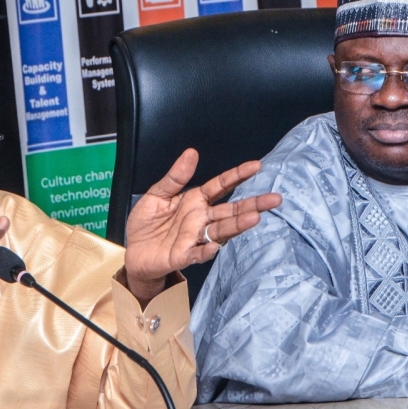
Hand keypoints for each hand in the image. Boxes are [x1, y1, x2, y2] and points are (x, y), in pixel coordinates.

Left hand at [123, 149, 281, 302]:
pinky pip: (197, 253)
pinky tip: (215, 245)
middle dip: (253, 204)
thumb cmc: (147, 224)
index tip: (256, 166)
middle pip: (231, 210)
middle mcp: (200, 219)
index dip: (237, 176)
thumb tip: (192, 153)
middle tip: (274, 198)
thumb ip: (175, 177)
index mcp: (195, 201)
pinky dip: (206, 250)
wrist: (133, 251)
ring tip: (255, 218)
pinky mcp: (183, 255)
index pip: (221, 186)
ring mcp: (194, 238)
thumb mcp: (157, 194)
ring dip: (237, 225)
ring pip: (221, 230)